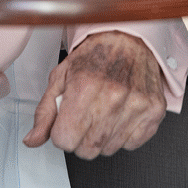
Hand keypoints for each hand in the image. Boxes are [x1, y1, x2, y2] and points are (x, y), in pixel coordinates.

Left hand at [23, 31, 166, 158]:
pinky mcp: (154, 110)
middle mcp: (113, 96)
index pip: (64, 140)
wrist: (129, 38)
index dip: (62, 133)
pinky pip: (132, 145)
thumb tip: (32, 139)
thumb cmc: (95, 55)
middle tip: (85, 117)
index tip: (67, 121)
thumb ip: (45, 112)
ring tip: (104, 113)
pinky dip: (124, 136)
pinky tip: (120, 116)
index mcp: (85, 86)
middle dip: (80, 139)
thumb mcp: (61, 77)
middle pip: (87, 150)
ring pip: (109, 149)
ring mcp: (137, 104)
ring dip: (102, 138)